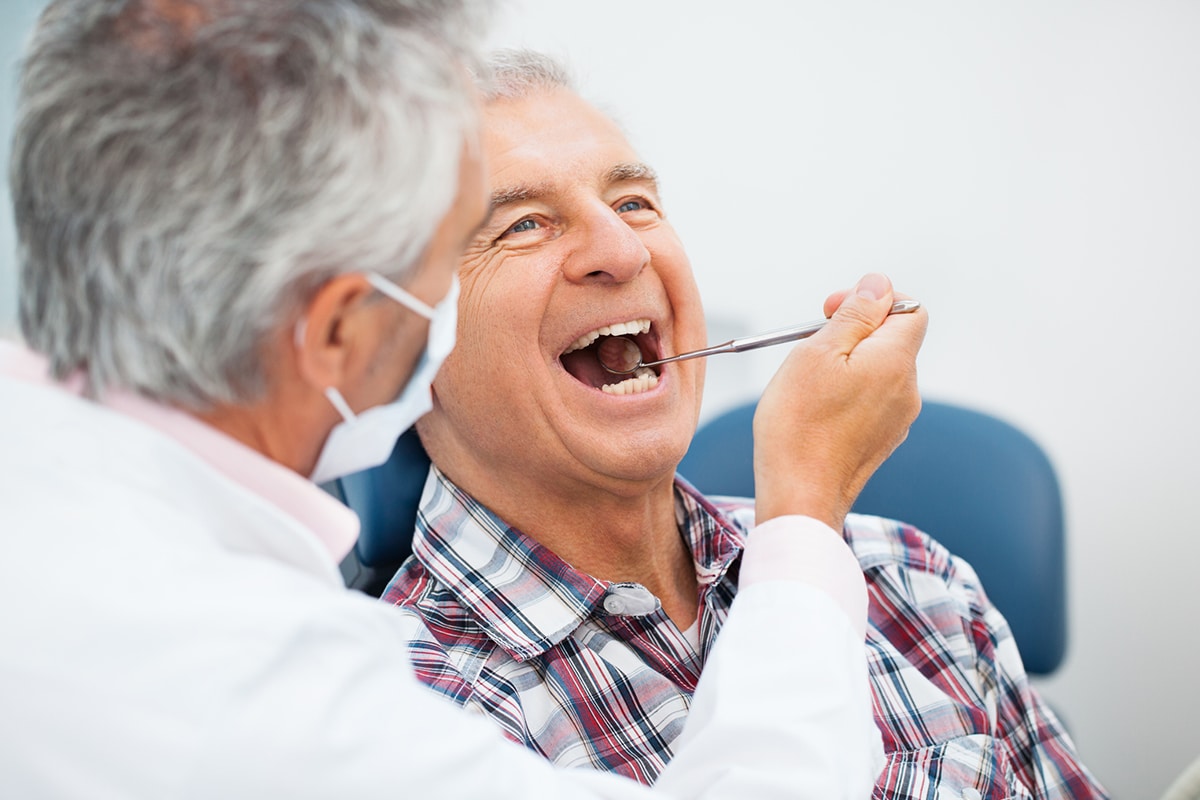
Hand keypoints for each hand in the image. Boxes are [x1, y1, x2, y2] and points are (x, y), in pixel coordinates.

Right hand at [753, 273, 927, 530]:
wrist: (799, 497)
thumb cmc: (799, 425)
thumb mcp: (817, 352)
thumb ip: (854, 314)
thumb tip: (878, 285)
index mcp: (896, 361)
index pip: (910, 309)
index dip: (874, 300)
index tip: (832, 311)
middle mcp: (906, 389)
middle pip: (892, 340)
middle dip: (853, 332)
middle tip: (811, 343)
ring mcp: (897, 420)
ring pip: (878, 371)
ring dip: (847, 364)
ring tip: (808, 382)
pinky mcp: (882, 442)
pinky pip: (871, 401)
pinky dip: (847, 394)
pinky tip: (816, 410)